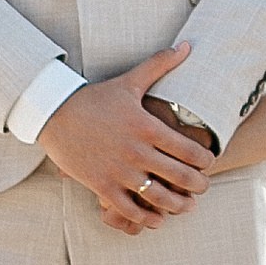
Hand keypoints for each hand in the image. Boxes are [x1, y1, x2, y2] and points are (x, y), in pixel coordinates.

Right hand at [39, 49, 215, 230]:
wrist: (55, 113)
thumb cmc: (95, 97)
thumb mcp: (130, 81)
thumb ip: (161, 64)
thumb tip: (188, 45)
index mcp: (146, 127)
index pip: (188, 149)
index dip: (205, 160)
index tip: (211, 162)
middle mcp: (135, 151)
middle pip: (179, 176)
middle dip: (198, 185)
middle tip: (205, 187)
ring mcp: (118, 170)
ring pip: (157, 197)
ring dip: (178, 205)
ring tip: (187, 206)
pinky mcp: (101, 185)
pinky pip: (129, 209)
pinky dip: (146, 218)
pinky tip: (156, 219)